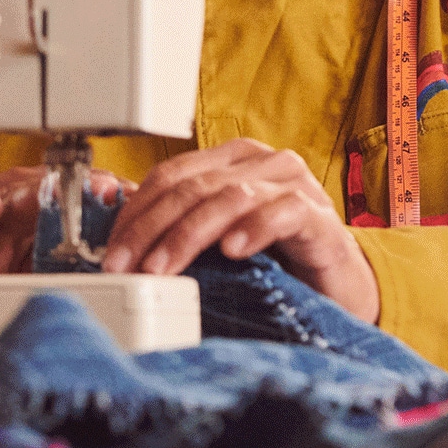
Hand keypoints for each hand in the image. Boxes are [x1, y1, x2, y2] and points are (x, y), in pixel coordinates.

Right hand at [0, 166, 128, 273]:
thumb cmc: (13, 262)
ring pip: (18, 197)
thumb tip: (134, 251)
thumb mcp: (60, 258)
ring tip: (56, 191)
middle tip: (106, 186)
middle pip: (57, 187)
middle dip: (83, 187)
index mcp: (50, 199)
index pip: (85, 189)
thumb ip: (90, 248)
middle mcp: (24, 197)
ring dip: (38, 193)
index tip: (135, 193)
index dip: (110, 190)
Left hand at [100, 140, 379, 322]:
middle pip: (194, 185)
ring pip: (230, 196)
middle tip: (126, 267)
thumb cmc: (274, 260)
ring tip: (163, 269)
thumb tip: (117, 237)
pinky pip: (282, 212)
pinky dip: (253, 229)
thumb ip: (180, 230)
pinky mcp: (319, 216)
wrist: (337, 287)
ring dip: (188, 235)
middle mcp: (263, 163)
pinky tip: (233, 251)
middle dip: (151, 228)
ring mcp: (293, 185)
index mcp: (233, 160)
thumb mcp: (218, 241)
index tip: (110, 253)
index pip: (172, 174)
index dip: (135, 212)